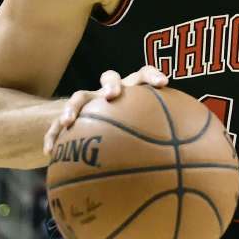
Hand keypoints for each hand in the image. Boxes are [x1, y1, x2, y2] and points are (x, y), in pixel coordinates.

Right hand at [43, 66, 167, 154]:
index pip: (143, 74)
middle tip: (112, 96)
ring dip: (73, 106)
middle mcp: (110, 93)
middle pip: (110, 77)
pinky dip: (52, 136)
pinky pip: (56, 125)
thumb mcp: (148, 135)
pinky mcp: (70, 117)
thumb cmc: (133, 133)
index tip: (164, 83)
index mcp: (133, 92)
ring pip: (79, 96)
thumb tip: (189, 164)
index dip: (152, 75)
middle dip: (111, 84)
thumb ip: (165, 142)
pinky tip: (49, 152)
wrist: (99, 128)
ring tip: (68, 121)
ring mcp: (89, 103)